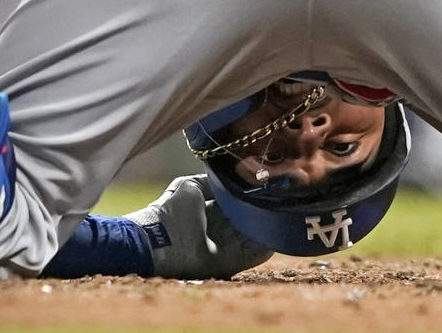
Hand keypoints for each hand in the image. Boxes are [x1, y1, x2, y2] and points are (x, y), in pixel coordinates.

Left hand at [124, 175, 273, 278]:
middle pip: (246, 219)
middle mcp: (219, 231)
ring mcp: (225, 248)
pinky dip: (267, 244)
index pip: (234, 204)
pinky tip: (279, 231)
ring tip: (283, 211)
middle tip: (278, 198)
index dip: (248, 195)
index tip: (264, 186)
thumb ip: (212, 181)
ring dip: (267, 225)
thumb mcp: (190, 186)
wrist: (158, 242)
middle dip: (260, 209)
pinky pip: (255, 255)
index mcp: (209, 213)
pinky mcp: (230, 263)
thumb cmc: (170, 211)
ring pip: (254, 236)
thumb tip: (232, 178)